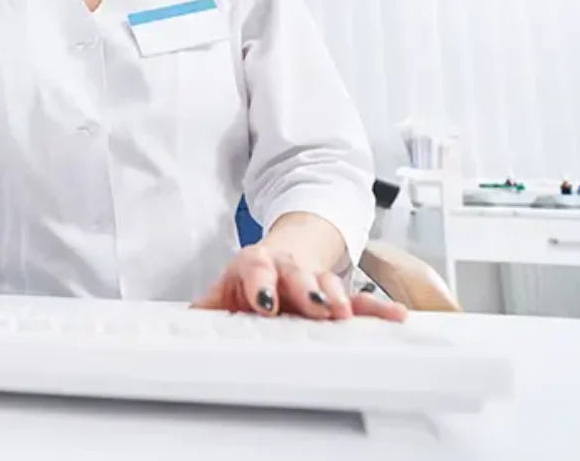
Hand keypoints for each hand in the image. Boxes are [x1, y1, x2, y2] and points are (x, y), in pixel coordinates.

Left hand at [192, 243, 406, 321]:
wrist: (284, 254)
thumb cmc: (255, 276)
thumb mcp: (228, 289)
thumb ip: (209, 307)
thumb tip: (183, 325)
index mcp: (256, 265)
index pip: (256, 267)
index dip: (261, 284)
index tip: (265, 303)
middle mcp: (288, 268)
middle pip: (297, 274)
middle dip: (305, 290)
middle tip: (313, 307)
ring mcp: (316, 279)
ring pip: (329, 284)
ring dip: (337, 297)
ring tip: (343, 313)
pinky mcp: (340, 294)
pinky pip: (361, 301)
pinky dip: (378, 309)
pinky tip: (395, 316)